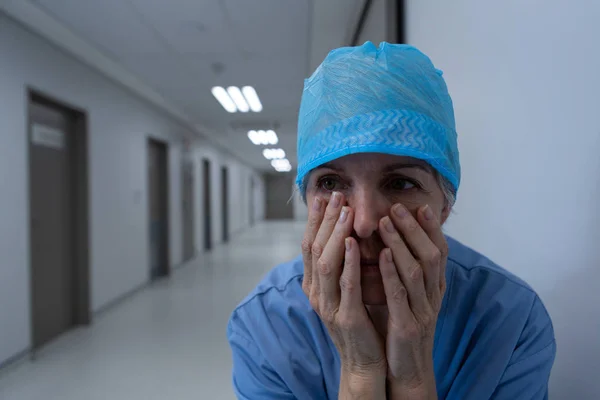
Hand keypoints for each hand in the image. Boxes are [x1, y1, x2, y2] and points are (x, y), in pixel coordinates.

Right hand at [301, 192, 385, 395]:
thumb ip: (339, 266)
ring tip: (344, 210)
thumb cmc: (357, 321)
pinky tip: (352, 242)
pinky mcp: (345, 316)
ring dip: (334, 234)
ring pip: (325, 262)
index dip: (315, 220)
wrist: (363, 361)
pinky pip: (345, 284)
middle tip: (335, 195)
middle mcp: (315, 292)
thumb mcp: (342, 290)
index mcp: (314, 285)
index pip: (309, 245)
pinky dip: (348, 261)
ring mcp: (328, 305)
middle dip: (324, 220)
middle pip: (314, 248)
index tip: (323, 196)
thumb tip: (342, 234)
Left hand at [377, 203, 446, 397]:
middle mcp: (433, 296)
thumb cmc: (405, 327)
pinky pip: (400, 296)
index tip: (420, 205)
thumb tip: (400, 240)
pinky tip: (382, 255)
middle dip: (415, 229)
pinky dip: (391, 273)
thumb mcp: (413, 296)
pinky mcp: (407, 327)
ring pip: (417, 271)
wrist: (408, 370)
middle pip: (431, 255)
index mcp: (435, 288)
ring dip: (401, 244)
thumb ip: (410, 271)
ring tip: (386, 222)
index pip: (440, 251)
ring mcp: (422, 311)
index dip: (431, 228)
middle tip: (398, 207)